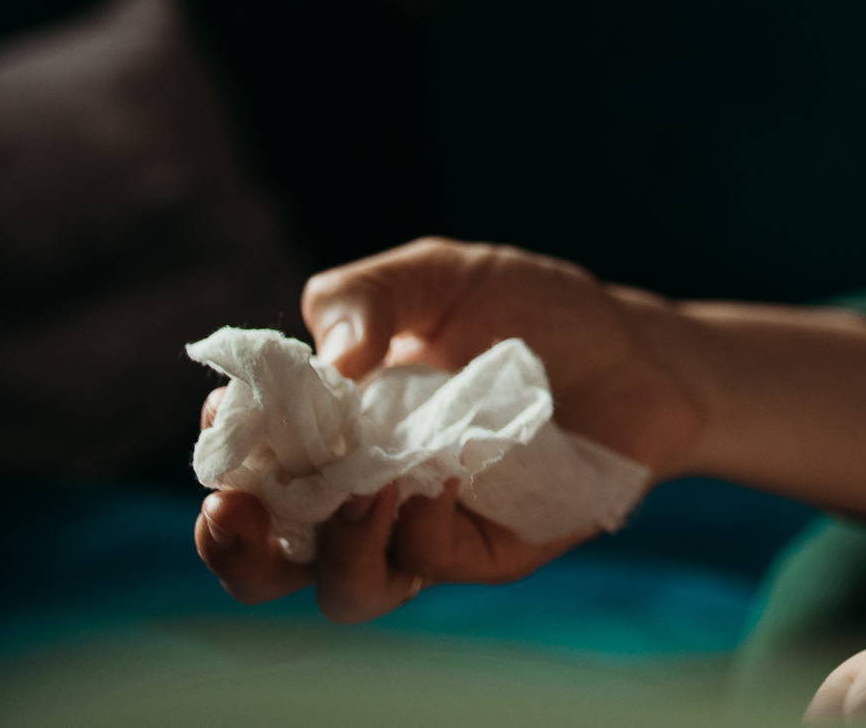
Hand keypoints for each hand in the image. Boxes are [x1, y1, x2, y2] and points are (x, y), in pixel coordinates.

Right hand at [194, 237, 707, 619]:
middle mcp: (363, 493)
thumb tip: (328, 356)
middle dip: (232, 549)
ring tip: (361, 494)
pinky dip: (417, 530)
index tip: (227, 422)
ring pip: (343, 588)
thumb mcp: (440, 277)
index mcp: (332, 432)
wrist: (640, 350)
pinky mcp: (487, 552)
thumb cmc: (533, 310)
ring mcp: (424, 529)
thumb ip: (366, 295)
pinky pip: (429, 563)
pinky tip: (434, 484)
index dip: (224, 457)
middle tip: (234, 508)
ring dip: (331, 551)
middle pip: (268, 562)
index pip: (248, 468)